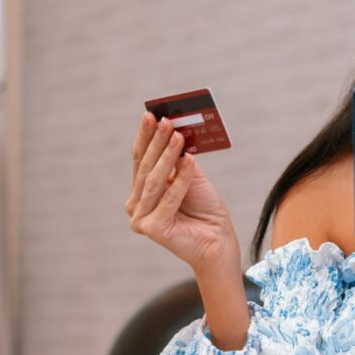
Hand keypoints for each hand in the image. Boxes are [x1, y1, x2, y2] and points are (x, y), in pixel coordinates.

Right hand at [125, 113, 240, 274]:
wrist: (218, 240)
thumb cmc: (204, 209)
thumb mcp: (192, 176)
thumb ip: (180, 158)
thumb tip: (174, 131)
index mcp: (140, 192)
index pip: (140, 159)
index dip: (145, 137)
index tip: (151, 115)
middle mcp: (136, 205)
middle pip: (145, 168)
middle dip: (156, 142)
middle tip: (165, 121)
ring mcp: (141, 218)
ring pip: (155, 180)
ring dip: (168, 156)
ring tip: (178, 136)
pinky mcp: (153, 228)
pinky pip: (169, 198)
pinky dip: (181, 179)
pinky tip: (191, 162)